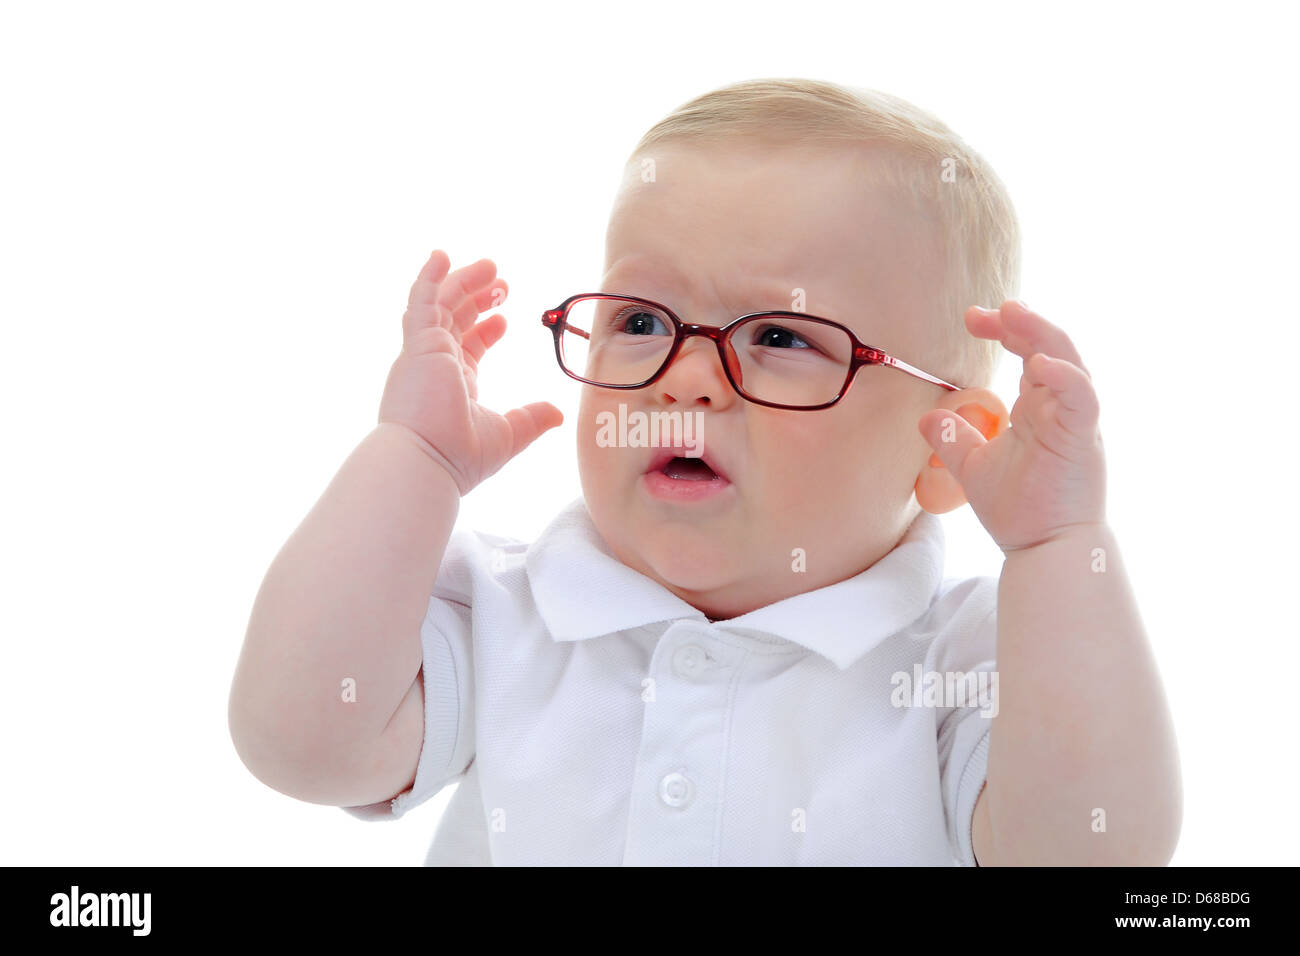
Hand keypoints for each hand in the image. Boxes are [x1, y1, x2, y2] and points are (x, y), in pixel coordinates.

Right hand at [378, 250, 562, 494]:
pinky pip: (421, 301)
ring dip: (464, 282)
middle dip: (478, 297)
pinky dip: (429, 277)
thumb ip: (532, 419)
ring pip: (441, 305)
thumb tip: (558, 414)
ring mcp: (424, 352)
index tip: (506, 318)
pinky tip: (441, 255)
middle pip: (455, 319)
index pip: (468, 347)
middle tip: (502, 282)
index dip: (486, 329)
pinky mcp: (418, 343)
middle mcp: (436, 365)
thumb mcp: (508, 433)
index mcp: (454, 384)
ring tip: (490, 266)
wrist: (427, 462)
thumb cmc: (460, 456)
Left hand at [919, 301, 1105, 551]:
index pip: (1027, 353)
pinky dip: (1064, 377)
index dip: (1004, 330)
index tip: (971, 318)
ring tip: (1015, 313)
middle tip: (986, 310)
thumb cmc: (1020, 511)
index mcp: (1038, 408)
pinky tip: (1039, 364)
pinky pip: (1081, 398)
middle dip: (1019, 323)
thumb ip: (953, 439)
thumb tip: (927, 416)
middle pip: (1049, 347)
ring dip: (1042, 335)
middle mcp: (1060, 407)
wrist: (1043, 549)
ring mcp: (1074, 421)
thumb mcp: (973, 467)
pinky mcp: (1083, 439)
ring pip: (1069, 362)